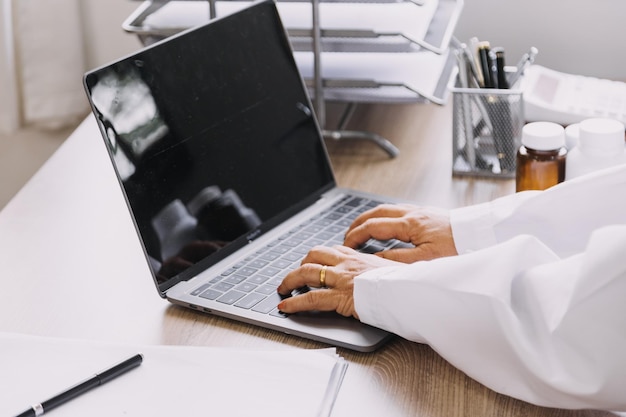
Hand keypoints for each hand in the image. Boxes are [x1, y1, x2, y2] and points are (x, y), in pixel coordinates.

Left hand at [277, 245, 401, 317]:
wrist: (408, 291)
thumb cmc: (405, 283)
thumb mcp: (393, 270)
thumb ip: (382, 271)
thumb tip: (385, 276)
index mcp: (360, 257)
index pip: (334, 251)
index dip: (320, 257)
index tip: (313, 262)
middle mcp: (346, 264)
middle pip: (315, 256)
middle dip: (300, 264)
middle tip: (294, 275)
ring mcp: (340, 278)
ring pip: (306, 273)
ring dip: (290, 280)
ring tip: (282, 289)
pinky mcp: (338, 296)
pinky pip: (310, 298)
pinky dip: (294, 303)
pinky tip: (286, 307)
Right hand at [344, 204, 457, 262]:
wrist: (482, 235)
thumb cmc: (459, 249)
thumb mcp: (424, 260)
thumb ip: (395, 259)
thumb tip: (373, 259)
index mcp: (410, 224)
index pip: (373, 227)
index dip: (356, 236)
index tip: (346, 245)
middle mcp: (413, 213)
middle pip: (376, 212)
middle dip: (358, 223)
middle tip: (347, 234)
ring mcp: (420, 211)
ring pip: (387, 209)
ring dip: (371, 218)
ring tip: (362, 228)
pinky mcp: (428, 213)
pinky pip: (399, 210)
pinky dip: (385, 216)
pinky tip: (388, 225)